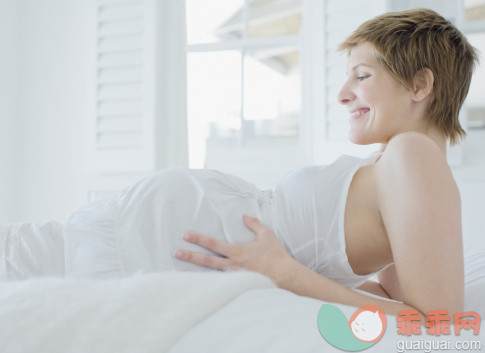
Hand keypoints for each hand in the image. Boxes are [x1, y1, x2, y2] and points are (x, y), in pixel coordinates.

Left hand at [174, 214, 293, 282]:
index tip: (186, 235)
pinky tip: (199, 283)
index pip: (213, 244)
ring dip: (196, 271)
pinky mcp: (238, 285)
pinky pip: (220, 283)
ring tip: (181, 270)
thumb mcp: (266, 234)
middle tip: (176, 253)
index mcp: (236, 251)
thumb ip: (254, 223)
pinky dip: (208, 282)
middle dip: (190, 256)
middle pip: (206, 261)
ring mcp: (234, 276)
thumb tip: (244, 215)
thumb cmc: (275, 255)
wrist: (285, 275)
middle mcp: (232, 265)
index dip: (198, 239)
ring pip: (211, 274)